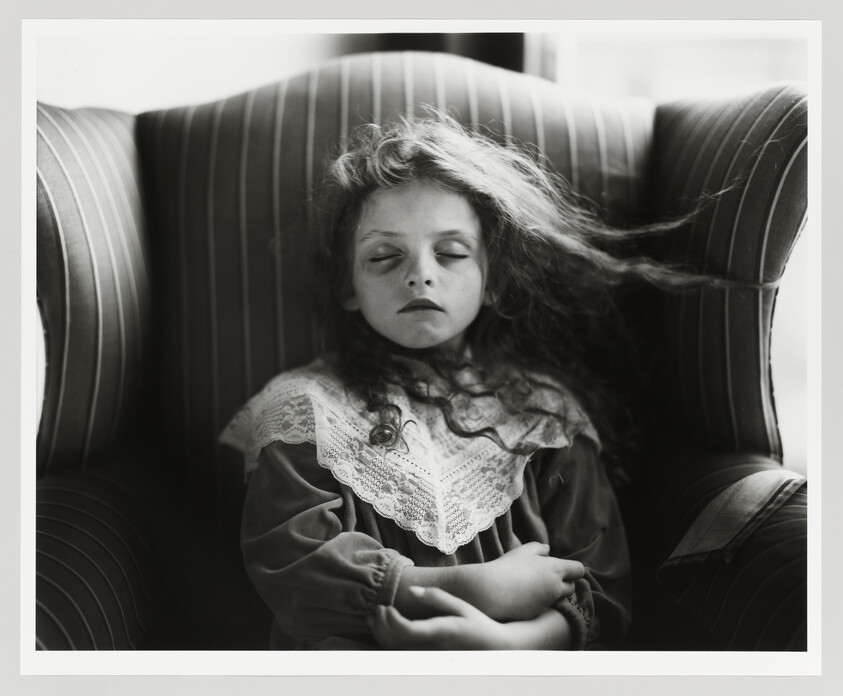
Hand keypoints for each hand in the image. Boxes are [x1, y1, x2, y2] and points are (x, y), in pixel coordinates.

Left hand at [370, 586, 511, 649]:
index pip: (406, 631)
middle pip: (396, 643)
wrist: (492, 648)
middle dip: (381, 625)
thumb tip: (411, 590)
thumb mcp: (460, 605)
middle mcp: (432, 648)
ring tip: (375, 617)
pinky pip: (402, 655)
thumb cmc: (477, 623)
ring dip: (381, 635)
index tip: (385, 606)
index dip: (390, 620)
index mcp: (440, 632)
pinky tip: (386, 629)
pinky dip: (389, 643)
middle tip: (376, 609)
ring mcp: (429, 657)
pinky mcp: (427, 660)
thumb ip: (435, 597)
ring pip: (397, 651)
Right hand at [471, 542, 584, 621]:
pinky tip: (522, 597)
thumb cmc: (507, 566)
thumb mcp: (523, 551)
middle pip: (571, 587)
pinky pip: (543, 608)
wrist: (490, 590)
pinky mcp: (537, 614)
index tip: (562, 568)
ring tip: (532, 586)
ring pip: (557, 598)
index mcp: (555, 569)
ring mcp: (547, 603)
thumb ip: (539, 548)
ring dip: (550, 593)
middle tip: (546, 577)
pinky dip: (537, 602)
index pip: (579, 570)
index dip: (572, 569)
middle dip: (563, 582)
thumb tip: (548, 550)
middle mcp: (555, 588)